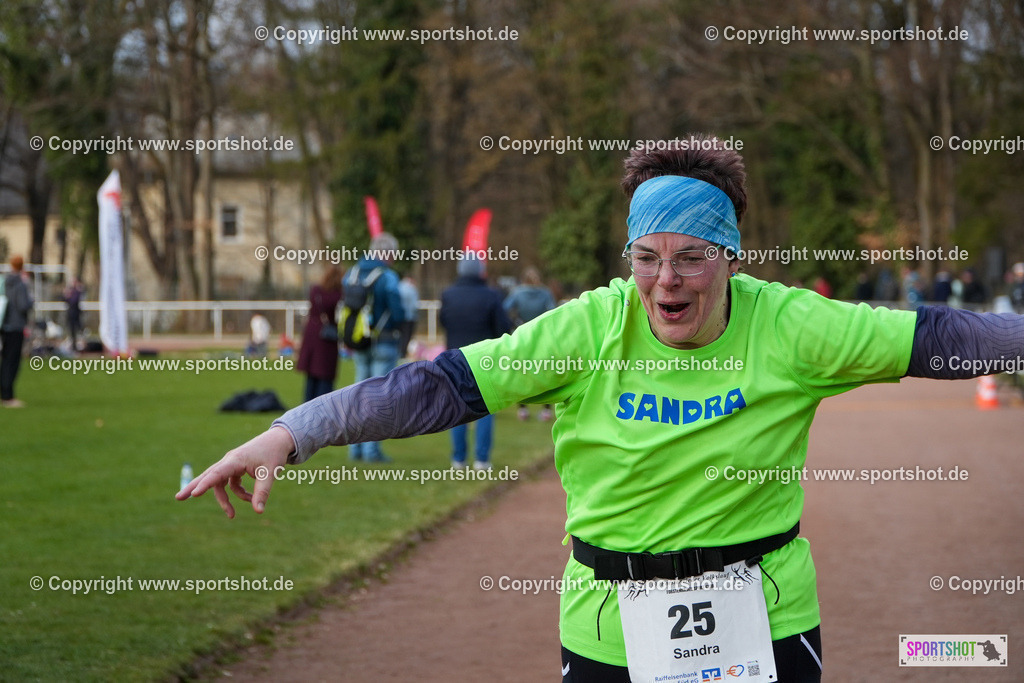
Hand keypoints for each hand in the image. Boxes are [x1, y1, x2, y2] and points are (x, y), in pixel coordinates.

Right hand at [176, 426, 294, 516]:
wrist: (279, 440)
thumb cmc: (273, 454)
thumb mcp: (270, 474)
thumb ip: (262, 493)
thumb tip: (258, 512)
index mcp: (235, 460)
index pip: (217, 474)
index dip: (205, 485)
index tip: (194, 494)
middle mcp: (229, 461)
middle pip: (208, 476)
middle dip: (194, 487)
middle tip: (178, 498)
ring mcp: (231, 465)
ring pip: (219, 483)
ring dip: (225, 499)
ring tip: (231, 515)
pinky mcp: (235, 468)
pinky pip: (230, 484)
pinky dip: (239, 493)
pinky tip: (250, 499)